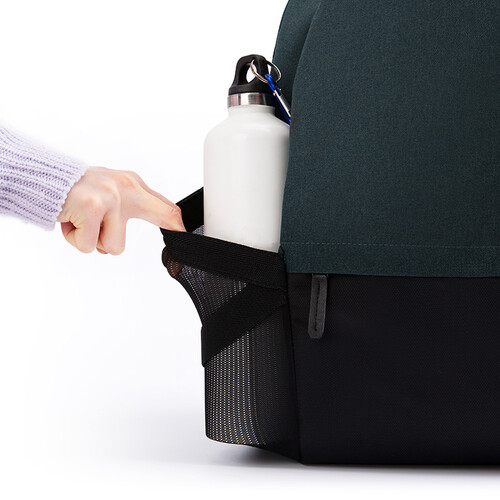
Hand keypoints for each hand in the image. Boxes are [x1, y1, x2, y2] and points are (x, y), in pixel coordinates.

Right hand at [57, 167, 184, 253]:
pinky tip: (70, 221)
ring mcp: (110, 198)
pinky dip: (75, 239)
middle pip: (162, 214)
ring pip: (114, 246)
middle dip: (171, 226)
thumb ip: (133, 206)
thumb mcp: (110, 190)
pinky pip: (88, 245)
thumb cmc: (77, 189)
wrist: (43, 178)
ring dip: (94, 241)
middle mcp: (125, 188)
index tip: (187, 234)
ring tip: (83, 222)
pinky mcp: (91, 208)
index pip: (164, 205)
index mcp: (131, 184)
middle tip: (174, 234)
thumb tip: (161, 222)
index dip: (177, 223)